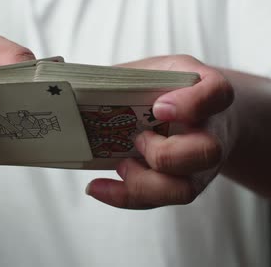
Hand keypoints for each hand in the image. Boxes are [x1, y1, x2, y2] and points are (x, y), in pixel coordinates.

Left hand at [86, 55, 234, 208]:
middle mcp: (212, 131)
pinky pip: (158, 201)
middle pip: (206, 152)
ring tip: (121, 164)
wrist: (196, 113)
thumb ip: (126, 74)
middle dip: (164, 153)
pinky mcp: (180, 184)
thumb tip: (54, 70)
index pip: (216, 94)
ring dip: (144, 182)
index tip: (159, 106)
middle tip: (137, 138)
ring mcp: (200, 164)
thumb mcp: (156, 69)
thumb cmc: (169, 88)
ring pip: (184, 189)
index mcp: (208, 90)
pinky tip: (97, 187)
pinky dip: (123, 197)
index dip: (192, 103)